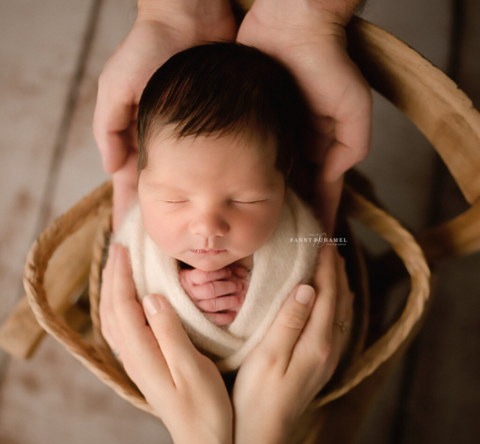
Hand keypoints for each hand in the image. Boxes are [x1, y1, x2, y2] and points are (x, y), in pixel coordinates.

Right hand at [93, 3, 236, 229]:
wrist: (191, 20)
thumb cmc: (149, 50)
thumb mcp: (116, 86)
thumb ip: (110, 126)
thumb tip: (111, 169)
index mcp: (137, 135)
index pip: (131, 182)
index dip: (129, 209)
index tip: (129, 239)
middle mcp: (164, 142)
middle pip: (161, 189)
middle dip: (161, 216)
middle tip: (165, 246)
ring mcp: (190, 140)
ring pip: (187, 183)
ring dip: (187, 207)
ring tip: (191, 234)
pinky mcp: (215, 132)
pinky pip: (214, 165)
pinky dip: (212, 186)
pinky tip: (217, 205)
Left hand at [100, 243, 232, 443]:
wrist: (203, 442)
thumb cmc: (204, 407)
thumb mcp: (190, 367)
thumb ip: (168, 331)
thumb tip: (151, 297)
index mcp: (142, 353)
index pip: (123, 305)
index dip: (122, 275)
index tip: (124, 247)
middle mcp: (133, 356)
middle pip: (112, 309)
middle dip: (112, 276)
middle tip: (118, 247)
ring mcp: (137, 362)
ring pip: (114, 319)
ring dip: (113, 289)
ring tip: (119, 266)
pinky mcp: (145, 364)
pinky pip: (123, 328)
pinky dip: (120, 306)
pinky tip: (130, 300)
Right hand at [179, 265, 249, 324]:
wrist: (176, 296)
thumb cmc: (194, 280)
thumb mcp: (199, 270)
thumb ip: (219, 269)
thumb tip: (243, 272)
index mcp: (188, 278)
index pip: (205, 274)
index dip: (220, 273)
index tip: (230, 272)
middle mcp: (189, 293)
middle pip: (211, 290)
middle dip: (228, 287)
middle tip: (240, 285)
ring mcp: (193, 307)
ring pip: (212, 305)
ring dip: (229, 301)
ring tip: (241, 298)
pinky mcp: (197, 318)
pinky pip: (211, 320)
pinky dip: (224, 318)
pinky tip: (233, 314)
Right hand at [233, 246, 353, 443]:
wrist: (264, 437)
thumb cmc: (258, 396)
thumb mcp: (270, 355)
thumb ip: (290, 320)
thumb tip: (308, 287)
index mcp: (317, 342)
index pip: (327, 293)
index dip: (326, 265)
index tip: (322, 239)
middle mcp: (329, 347)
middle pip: (339, 299)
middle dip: (335, 269)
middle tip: (327, 243)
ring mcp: (326, 357)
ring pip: (341, 311)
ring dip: (337, 284)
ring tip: (332, 263)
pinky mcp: (320, 363)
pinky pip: (337, 324)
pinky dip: (336, 303)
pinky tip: (331, 300)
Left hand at [237, 0, 371, 233]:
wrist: (290, 25)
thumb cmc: (325, 63)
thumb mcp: (353, 107)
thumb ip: (350, 147)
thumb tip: (330, 177)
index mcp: (322, 147)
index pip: (322, 192)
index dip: (319, 217)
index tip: (312, 248)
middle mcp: (297, 147)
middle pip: (294, 192)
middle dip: (289, 217)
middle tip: (278, 247)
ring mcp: (273, 139)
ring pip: (268, 181)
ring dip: (263, 205)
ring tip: (252, 233)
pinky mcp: (250, 127)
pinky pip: (246, 159)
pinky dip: (242, 180)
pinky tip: (232, 201)